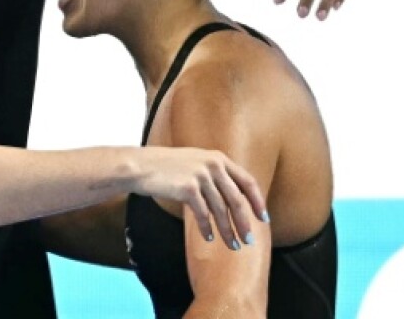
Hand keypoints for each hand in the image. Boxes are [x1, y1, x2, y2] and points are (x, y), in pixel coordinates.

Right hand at [135, 147, 267, 250]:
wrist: (140, 166)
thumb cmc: (165, 167)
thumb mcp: (195, 162)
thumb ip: (214, 174)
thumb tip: (234, 198)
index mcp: (218, 157)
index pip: (247, 182)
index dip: (257, 202)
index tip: (263, 219)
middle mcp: (213, 164)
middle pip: (237, 200)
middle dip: (244, 224)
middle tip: (249, 241)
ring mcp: (201, 176)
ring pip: (221, 210)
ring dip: (227, 231)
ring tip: (231, 245)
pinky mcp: (188, 188)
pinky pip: (203, 214)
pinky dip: (207, 228)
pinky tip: (208, 237)